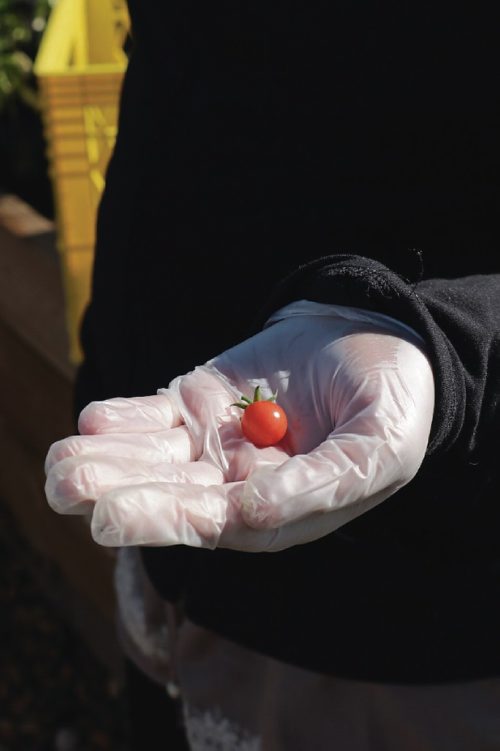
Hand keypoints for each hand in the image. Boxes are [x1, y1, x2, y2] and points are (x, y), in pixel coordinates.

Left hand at [45, 302, 434, 551]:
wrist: (373, 338)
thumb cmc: (391, 400)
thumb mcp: (381, 445)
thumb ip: (327, 483)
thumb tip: (253, 511)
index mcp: (281, 510)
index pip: (218, 524)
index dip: (169, 519)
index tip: (114, 516)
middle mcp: (237, 485)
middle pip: (172, 496)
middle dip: (120, 495)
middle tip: (69, 489)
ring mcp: (212, 442)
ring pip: (152, 460)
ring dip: (104, 462)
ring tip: (60, 465)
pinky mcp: (196, 402)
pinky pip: (153, 415)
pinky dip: (123, 418)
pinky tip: (93, 422)